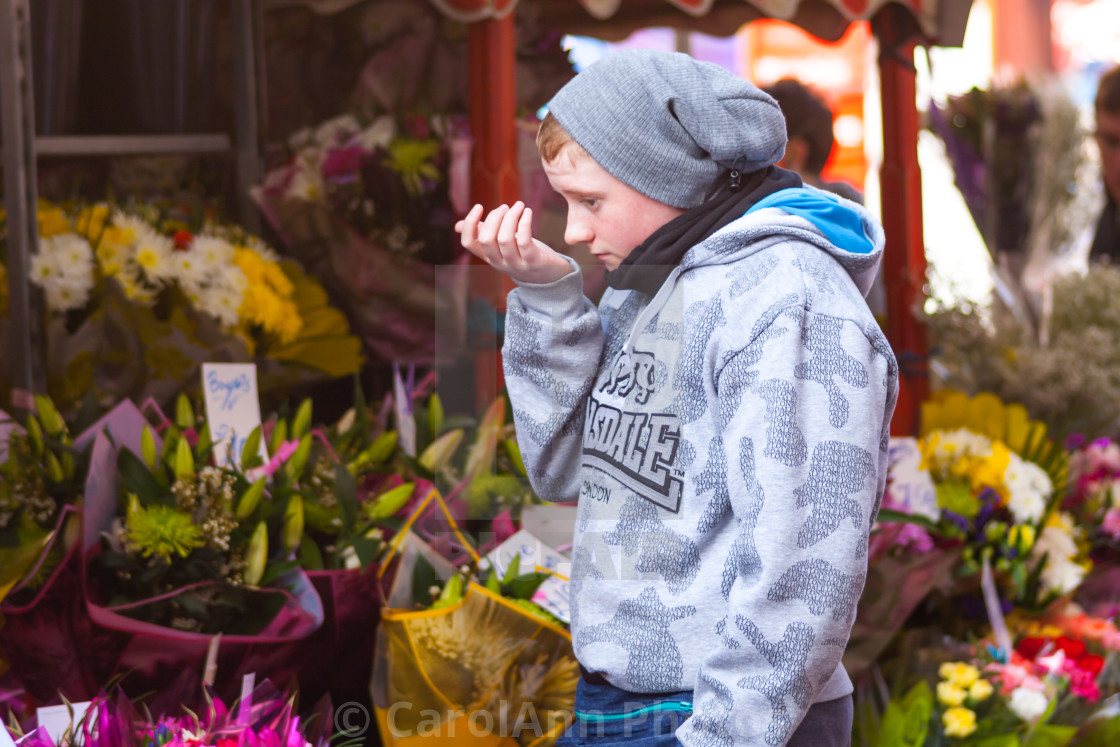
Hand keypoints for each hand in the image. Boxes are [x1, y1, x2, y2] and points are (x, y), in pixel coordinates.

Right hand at [455, 201, 572, 284]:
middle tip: (505, 206)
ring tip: (519, 205)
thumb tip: (457, 226)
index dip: (469, 223)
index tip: (479, 206)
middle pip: (486, 239)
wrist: (552, 277)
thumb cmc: (524, 255)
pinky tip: (528, 212)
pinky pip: (524, 241)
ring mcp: (516, 264)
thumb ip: (483, 234)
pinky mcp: (533, 262)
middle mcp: (500, 263)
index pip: (469, 243)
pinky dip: (524, 223)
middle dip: (494, 217)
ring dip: (511, 217)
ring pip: (505, 239)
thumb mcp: (502, 246)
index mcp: (489, 257)